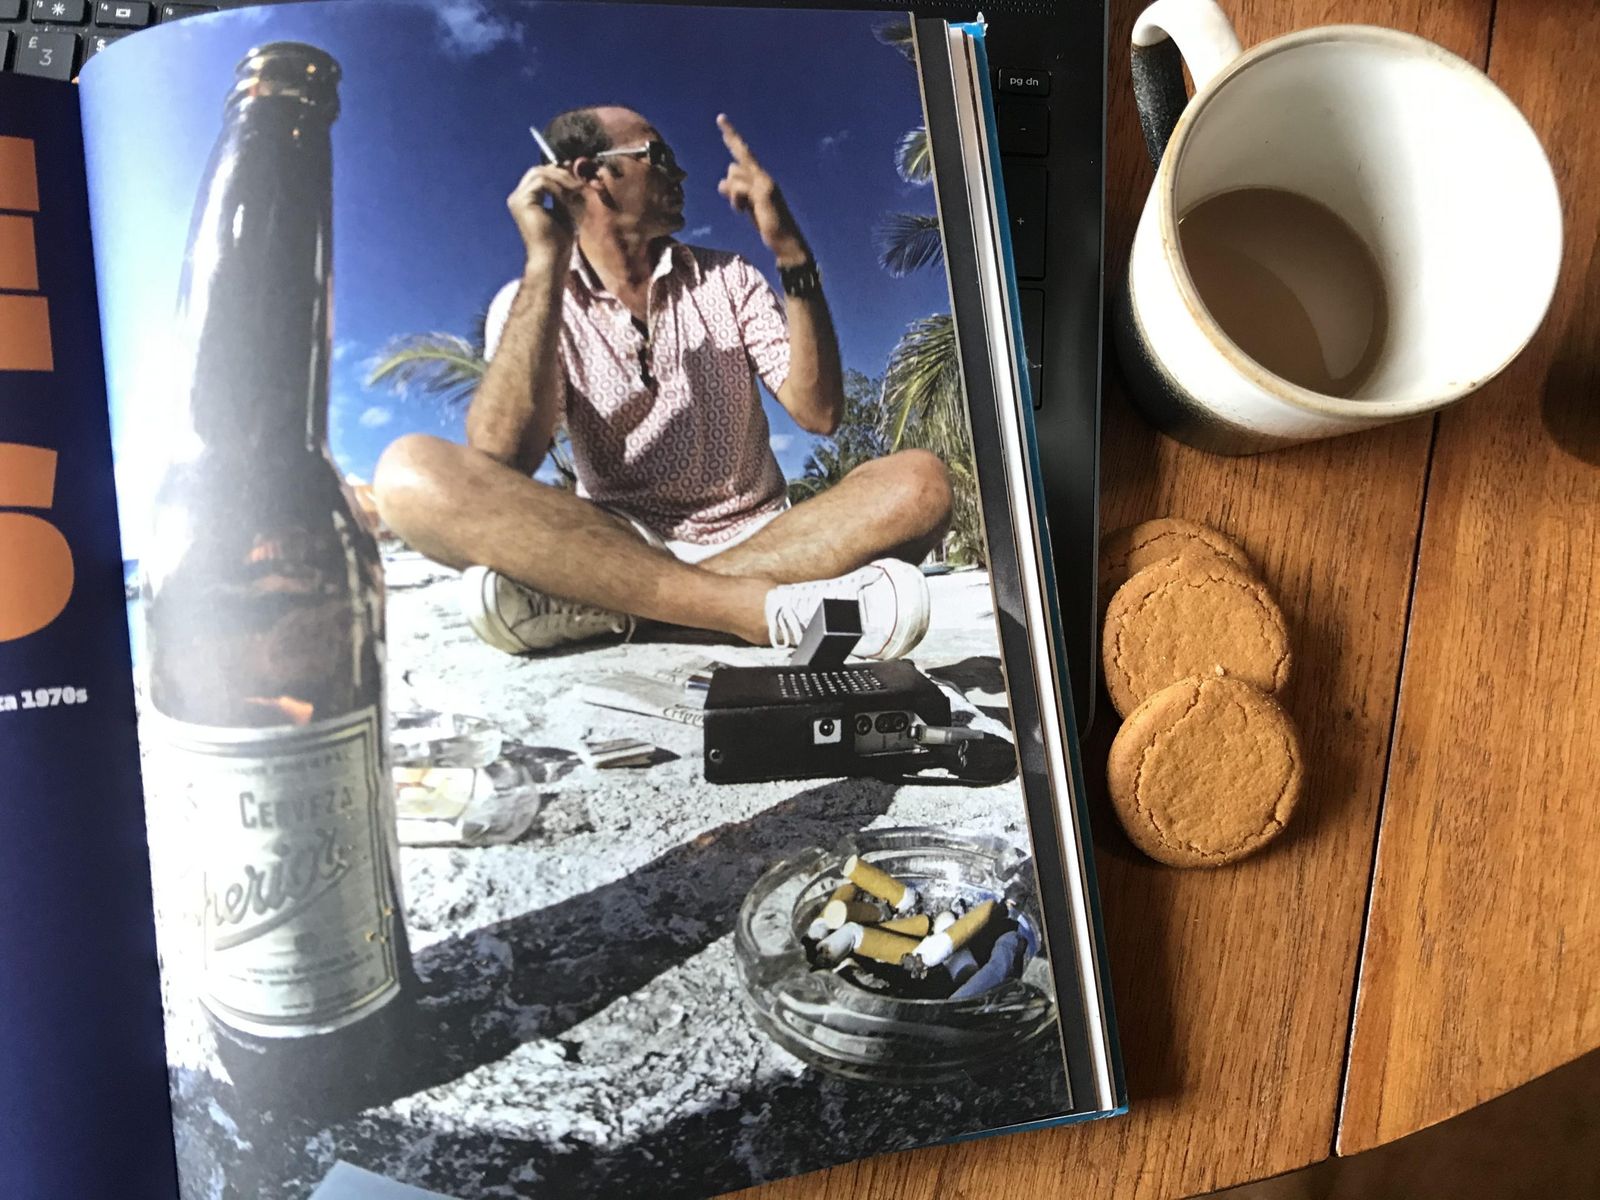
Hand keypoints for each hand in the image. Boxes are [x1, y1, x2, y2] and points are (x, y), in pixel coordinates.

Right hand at [506, 164, 580, 269]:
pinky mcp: (521, 202)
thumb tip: (569, 171)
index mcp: (526, 200)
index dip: (559, 173)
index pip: (540, 175)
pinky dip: (557, 188)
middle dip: (561, 174)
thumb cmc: (559, 241)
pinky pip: (541, 182)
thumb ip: (562, 192)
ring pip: (540, 173)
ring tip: (576, 191)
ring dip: (562, 180)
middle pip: (538, 170)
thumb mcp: (563, 210)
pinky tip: (567, 200)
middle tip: (578, 185)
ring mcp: (517, 199)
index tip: (577, 180)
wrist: (552, 258)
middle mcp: (518, 198)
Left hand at [716, 114, 808, 266]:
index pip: (744, 153)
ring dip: (732, 195)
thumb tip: (721, 183)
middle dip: (731, 157)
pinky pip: (738, 188)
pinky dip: (735, 200)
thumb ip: (736, 194)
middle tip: (723, 126)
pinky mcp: (763, 192)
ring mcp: (764, 183)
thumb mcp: (748, 208)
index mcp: (761, 178)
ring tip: (741, 209)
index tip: (721, 119)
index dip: (732, 136)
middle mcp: (764, 176)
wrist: (786, 241)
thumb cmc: (768, 225)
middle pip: (738, 158)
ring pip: (734, 174)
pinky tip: (741, 211)